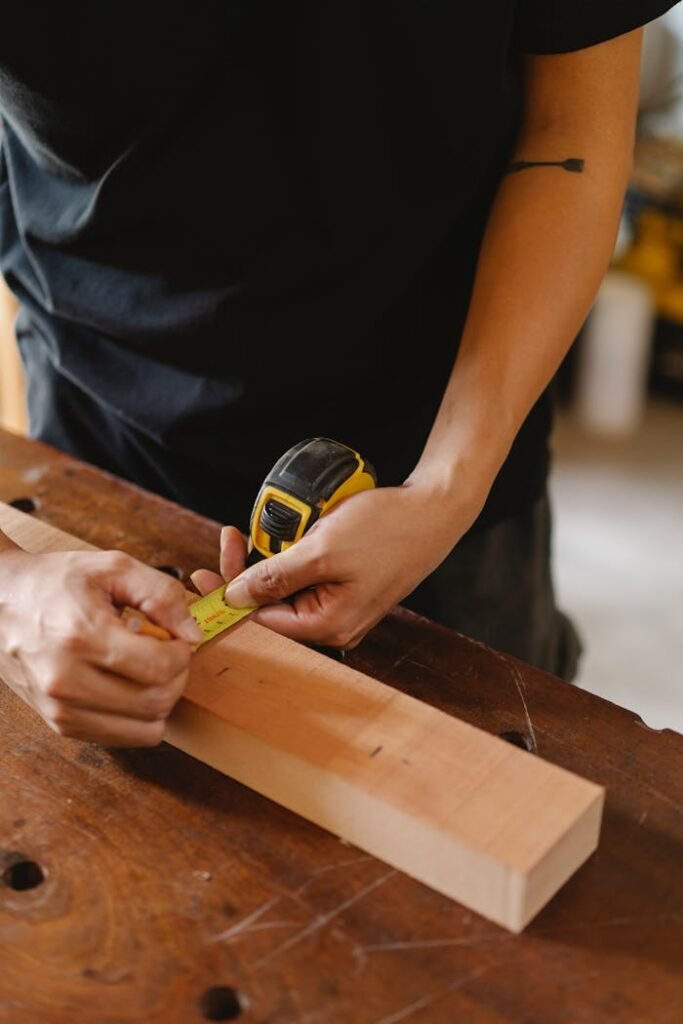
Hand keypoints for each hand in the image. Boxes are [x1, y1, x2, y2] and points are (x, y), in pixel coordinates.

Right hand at [0, 548, 201, 745]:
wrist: (0, 602)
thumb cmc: (55, 582)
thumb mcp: (113, 567)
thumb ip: (161, 594)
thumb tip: (192, 634)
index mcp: (81, 636)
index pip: (159, 668)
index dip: (182, 654)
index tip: (177, 638)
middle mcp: (67, 680)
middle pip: (156, 703)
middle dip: (177, 677)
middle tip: (166, 652)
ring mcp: (60, 709)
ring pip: (145, 729)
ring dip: (160, 701)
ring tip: (145, 669)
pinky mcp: (60, 724)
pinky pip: (122, 738)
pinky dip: (138, 717)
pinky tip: (127, 685)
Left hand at [192, 485, 479, 648]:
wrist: (435, 509)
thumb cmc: (389, 530)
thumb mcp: (323, 550)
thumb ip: (275, 576)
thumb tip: (234, 597)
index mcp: (328, 624)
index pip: (262, 621)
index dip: (229, 596)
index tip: (201, 574)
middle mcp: (334, 621)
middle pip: (272, 604)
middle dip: (247, 572)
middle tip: (230, 538)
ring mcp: (342, 602)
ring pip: (287, 586)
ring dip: (270, 558)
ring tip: (263, 529)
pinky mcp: (347, 583)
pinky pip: (307, 574)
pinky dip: (292, 553)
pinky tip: (290, 532)